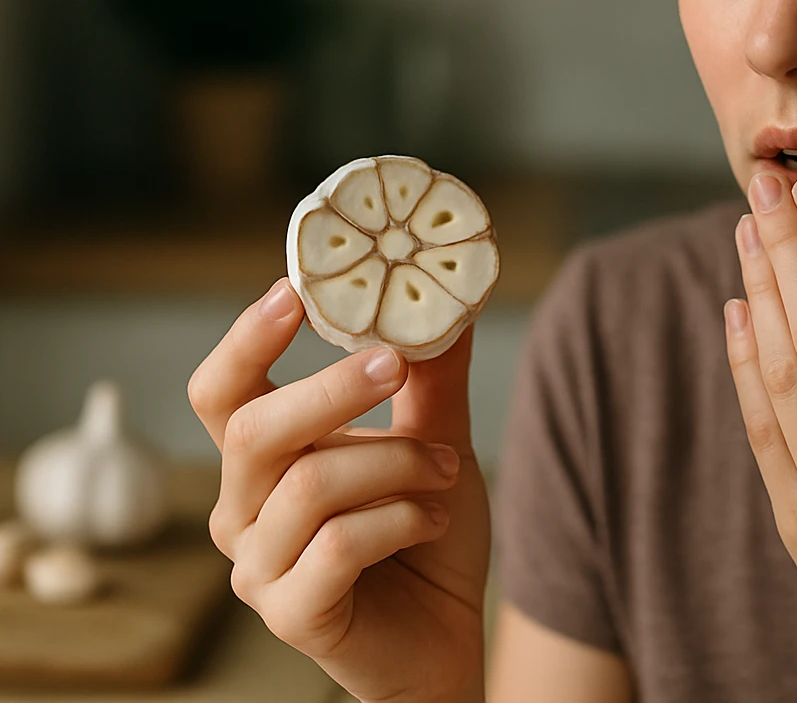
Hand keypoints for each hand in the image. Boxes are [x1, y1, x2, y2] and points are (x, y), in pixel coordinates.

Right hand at [188, 278, 489, 702]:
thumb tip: (448, 298)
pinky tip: (435, 520)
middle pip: (252, 430)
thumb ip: (432, 378)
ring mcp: (258, 568)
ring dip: (393, 463)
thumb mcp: (435, 441)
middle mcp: (241, 511)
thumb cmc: (426, 534)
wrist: (448, 634)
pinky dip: (400, 519)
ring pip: (309, 486)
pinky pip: (337, 547)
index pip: (221, 392)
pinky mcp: (291, 614)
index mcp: (261, 461)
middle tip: (395, 362)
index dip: (246, 340)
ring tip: (446, 468)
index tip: (294, 290)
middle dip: (330, 390)